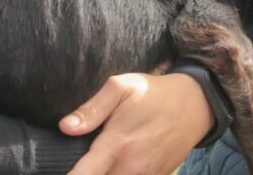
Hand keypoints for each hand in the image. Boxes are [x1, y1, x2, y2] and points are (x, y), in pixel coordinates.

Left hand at [61, 72, 212, 174]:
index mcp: (116, 145)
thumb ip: (92, 108)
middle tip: (82, 161)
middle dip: (86, 174)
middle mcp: (131, 168)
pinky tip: (115, 164)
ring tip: (98, 162)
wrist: (195, 105)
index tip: (57, 172)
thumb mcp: (122, 87)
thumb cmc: (154, 93)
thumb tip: (65, 127)